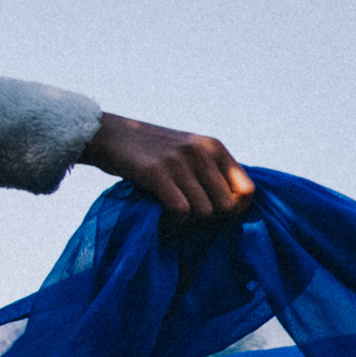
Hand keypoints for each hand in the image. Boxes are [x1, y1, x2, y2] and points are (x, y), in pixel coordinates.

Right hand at [82, 113, 255, 220]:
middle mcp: (200, 152)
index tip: (218, 214)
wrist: (107, 134)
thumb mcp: (190, 151)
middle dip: (212, 219)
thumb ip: (213, 171)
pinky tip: (165, 216)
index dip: (237, 209)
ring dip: (191, 221)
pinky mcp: (155, 172)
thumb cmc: (153, 151)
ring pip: (205, 212)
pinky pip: (181, 211)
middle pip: (227, 207)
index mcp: (214, 147)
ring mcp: (178, 161)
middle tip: (192, 216)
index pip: (248, 191)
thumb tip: (238, 207)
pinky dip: (174, 222)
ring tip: (176, 214)